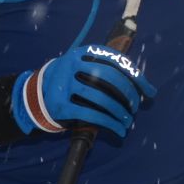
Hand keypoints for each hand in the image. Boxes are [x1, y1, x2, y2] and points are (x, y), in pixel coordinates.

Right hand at [22, 44, 156, 137]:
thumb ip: (108, 71)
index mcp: (80, 53)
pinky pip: (91, 115)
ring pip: (102, 98)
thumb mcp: (82, 68)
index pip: (114, 59)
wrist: (34, 96)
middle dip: (129, 94)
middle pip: (109, 77)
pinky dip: (109, 124)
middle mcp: (70, 65)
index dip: (135, 75)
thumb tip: (147, 88)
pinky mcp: (60, 105)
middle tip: (135, 107)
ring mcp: (63, 85)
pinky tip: (119, 130)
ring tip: (128, 121)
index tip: (149, 91)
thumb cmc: (70, 82)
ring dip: (121, 112)